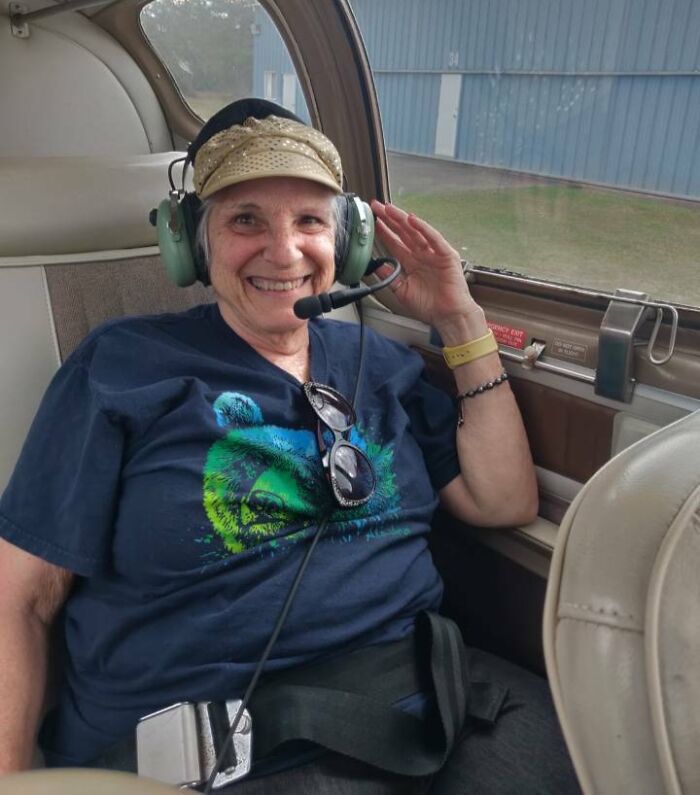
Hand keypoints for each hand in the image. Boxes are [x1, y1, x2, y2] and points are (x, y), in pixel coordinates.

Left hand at [370, 201, 482, 332]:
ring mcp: (434, 254)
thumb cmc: (429, 306)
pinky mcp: (446, 255)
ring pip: (416, 232)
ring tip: (390, 209)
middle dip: (390, 219)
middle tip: (377, 206)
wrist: (448, 317)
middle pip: (404, 233)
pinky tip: (413, 220)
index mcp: (411, 263)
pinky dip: (424, 229)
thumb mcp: (402, 291)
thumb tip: (375, 265)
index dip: (384, 231)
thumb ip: (389, 277)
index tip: (372, 220)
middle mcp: (422, 255)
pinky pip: (434, 239)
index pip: (395, 243)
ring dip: (403, 220)